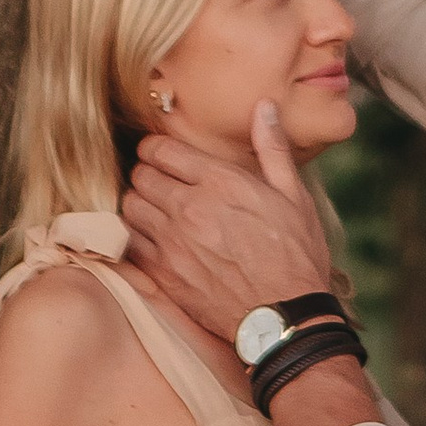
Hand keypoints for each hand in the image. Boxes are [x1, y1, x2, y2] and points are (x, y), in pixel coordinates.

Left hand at [124, 105, 332, 338]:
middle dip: (147, 173)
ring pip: (129, 207)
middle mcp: (189, 208)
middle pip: (139, 175)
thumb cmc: (296, 255)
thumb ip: (272, 148)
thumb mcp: (293, 196)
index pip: (161, 149)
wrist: (286, 318)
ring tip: (155, 209)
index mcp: (220, 182)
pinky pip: (130, 245)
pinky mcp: (164, 275)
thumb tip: (263, 107)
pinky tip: (152, 239)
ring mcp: (172, 244)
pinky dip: (135, 237)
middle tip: (159, 181)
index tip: (163, 155)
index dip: (157, 148)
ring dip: (138, 203)